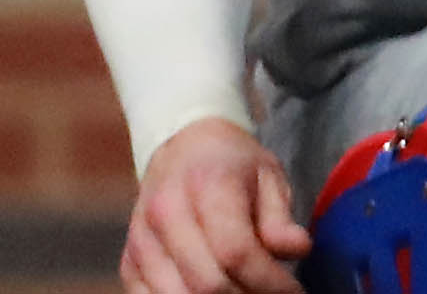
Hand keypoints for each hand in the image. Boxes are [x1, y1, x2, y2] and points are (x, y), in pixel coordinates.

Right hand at [120, 119, 302, 293]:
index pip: (235, 252)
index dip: (269, 281)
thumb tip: (297, 250)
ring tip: (248, 292)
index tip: (295, 291)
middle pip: (205, 284)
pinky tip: (221, 293)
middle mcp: (165, 216)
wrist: (181, 148)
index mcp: (206, 186)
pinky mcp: (128, 264)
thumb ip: (279, 218)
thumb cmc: (232, 164)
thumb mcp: (269, 176)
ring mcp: (141, 243)